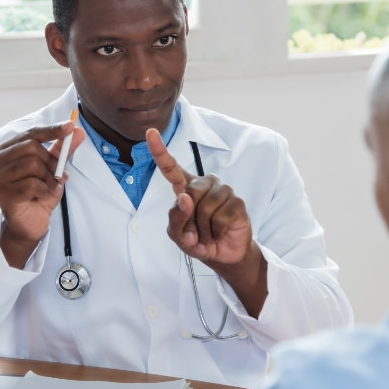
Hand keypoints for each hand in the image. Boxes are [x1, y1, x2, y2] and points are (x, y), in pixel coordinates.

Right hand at [0, 121, 84, 267]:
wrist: (31, 224)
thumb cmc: (38, 194)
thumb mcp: (53, 169)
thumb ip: (62, 150)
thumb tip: (78, 130)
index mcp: (5, 150)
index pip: (30, 134)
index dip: (52, 130)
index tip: (70, 127)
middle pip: (32, 147)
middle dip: (51, 161)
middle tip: (58, 175)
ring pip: (32, 164)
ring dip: (48, 178)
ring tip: (48, 187)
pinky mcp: (3, 195)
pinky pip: (32, 184)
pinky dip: (44, 189)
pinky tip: (41, 196)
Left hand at [145, 128, 253, 266]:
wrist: (223, 255)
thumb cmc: (198, 241)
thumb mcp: (177, 235)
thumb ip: (175, 218)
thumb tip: (185, 198)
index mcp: (186, 187)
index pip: (171, 168)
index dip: (160, 151)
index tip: (151, 133)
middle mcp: (204, 184)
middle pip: (190, 192)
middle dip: (190, 220)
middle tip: (195, 233)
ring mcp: (223, 191)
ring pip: (205, 207)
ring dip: (203, 229)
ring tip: (208, 234)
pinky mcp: (237, 202)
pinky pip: (220, 217)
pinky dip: (216, 232)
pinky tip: (220, 233)